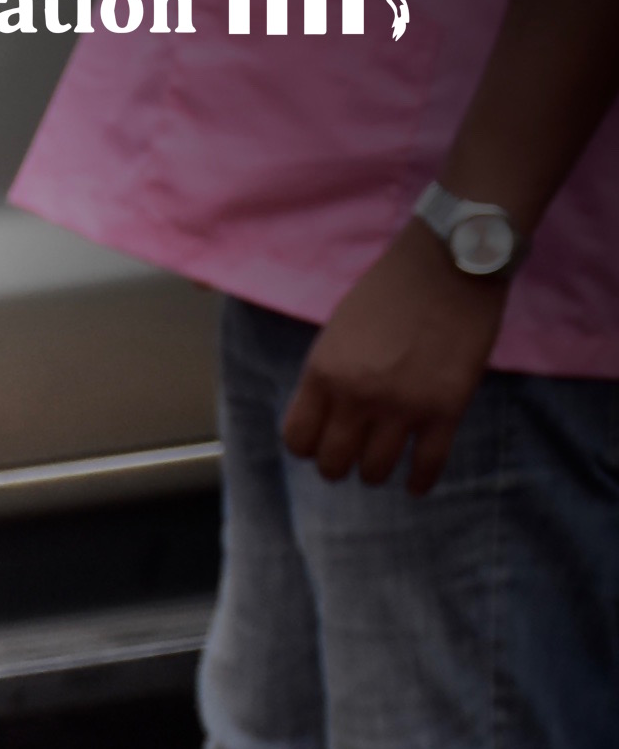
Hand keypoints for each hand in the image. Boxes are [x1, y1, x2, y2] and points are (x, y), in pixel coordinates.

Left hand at [284, 218, 511, 490]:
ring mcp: (403, 405)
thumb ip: (327, 377)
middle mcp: (357, 396)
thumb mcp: (337, 333)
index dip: (308, 447)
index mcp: (323, 375)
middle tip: (350, 459)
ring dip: (376, 473)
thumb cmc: (391, 291)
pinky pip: (429, 464)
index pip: (298, 440)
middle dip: (339, 465)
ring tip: (381, 467)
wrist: (451, 262)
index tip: (320, 444)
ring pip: (376, 471)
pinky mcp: (447, 407)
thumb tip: (323, 420)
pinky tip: (416, 485)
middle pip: (333, 463)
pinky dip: (420, 482)